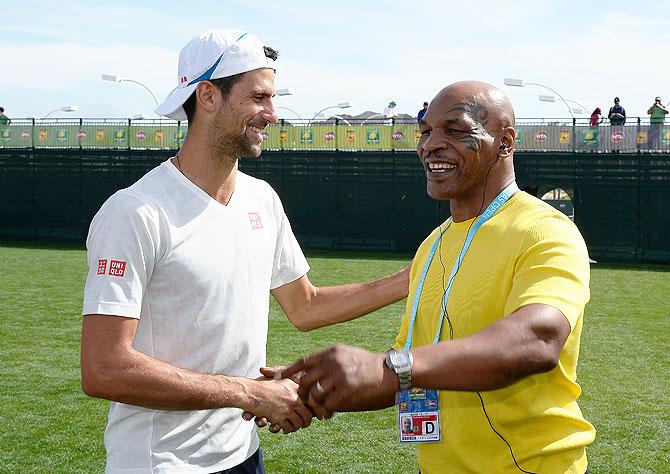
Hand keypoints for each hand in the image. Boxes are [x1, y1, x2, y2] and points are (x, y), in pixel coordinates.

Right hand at [241, 375, 313, 434]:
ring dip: (296, 427)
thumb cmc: (265, 385)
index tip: (317, 413)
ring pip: (298, 424)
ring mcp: (287, 409)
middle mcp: (294, 399)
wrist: (251, 392)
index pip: (312, 401)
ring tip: (293, 427)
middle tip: (304, 424)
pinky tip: (284, 428)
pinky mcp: (279, 418)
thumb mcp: (281, 380)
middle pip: (308, 415)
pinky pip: (288, 428)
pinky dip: (286, 430)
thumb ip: (293, 385)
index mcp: (295, 389)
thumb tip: (306, 389)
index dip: (316, 409)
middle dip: (306, 422)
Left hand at [280, 345, 397, 413]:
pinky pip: (328, 404)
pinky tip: (329, 413)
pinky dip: (326, 411)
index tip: (276, 376)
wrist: (390, 371)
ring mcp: (339, 376)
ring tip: (319, 409)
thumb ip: (329, 360)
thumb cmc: (368, 364)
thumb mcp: (347, 354)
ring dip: (315, 404)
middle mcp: (332, 362)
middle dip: (302, 393)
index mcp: (331, 352)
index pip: (303, 361)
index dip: (288, 370)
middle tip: (304, 400)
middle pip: (305, 380)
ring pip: (315, 394)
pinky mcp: (347, 390)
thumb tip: (311, 370)